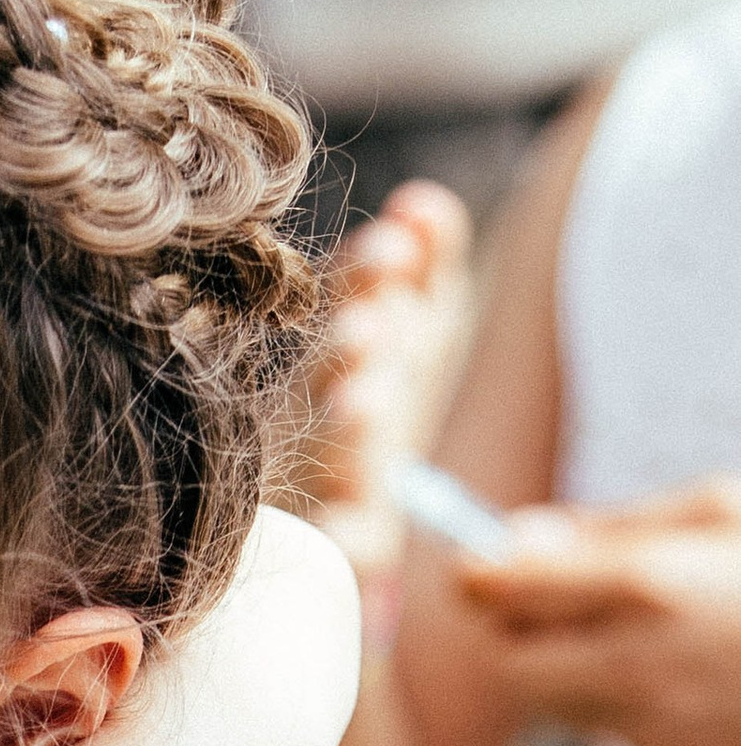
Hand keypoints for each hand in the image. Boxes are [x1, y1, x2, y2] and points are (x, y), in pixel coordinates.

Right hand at [297, 181, 474, 589]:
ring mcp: (319, 472)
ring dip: (342, 427)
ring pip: (325, 451)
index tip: (394, 251)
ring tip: (362, 403)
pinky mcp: (336, 542)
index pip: (344, 297)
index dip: (361, 274)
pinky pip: (335, 540)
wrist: (356, 512)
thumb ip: (427, 259)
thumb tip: (419, 203)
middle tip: (368, 329)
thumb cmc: (391, 396)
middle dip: (345, 347)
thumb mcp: (424, 322)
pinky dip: (341, 535)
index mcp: (343, 343)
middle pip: (325, 371)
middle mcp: (317, 404)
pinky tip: (358, 529)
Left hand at [443, 473, 740, 745]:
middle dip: (507, 633)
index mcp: (645, 585)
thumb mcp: (719, 510)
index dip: (476, 575)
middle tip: (535, 601)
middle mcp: (635, 664)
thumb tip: (515, 541)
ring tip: (629, 627)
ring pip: (552, 705)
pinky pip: (609, 729)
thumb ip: (613, 529)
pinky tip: (679, 669)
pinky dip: (616, 699)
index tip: (479, 563)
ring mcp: (653, 723)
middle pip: (504, 664)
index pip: (501, 590)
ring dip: (560, 668)